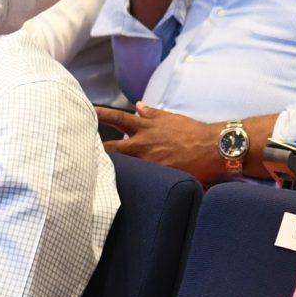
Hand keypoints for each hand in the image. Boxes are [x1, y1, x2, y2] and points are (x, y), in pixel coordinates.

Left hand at [97, 105, 229, 185]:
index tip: (86, 112)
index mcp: (145, 128)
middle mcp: (142, 144)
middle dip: (99, 151)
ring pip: (122, 166)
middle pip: (112, 148)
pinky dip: (131, 181)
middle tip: (84, 151)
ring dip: (112, 168)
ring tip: (97, 174)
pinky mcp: (157, 176)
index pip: (117, 118)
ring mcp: (148, 162)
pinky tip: (119, 189)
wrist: (211, 148)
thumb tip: (138, 107)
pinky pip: (138, 179)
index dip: (100, 115)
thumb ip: (151, 114)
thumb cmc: (192, 132)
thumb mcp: (170, 119)